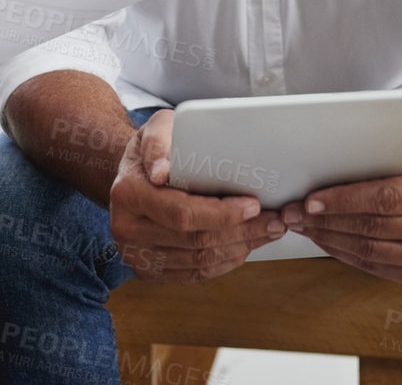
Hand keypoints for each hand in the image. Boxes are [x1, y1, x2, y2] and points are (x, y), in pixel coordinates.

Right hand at [107, 109, 285, 282]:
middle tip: (274, 222)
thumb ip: (161, 141)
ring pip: (199, 262)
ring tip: (267, 233)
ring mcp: (136, 255)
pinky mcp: (149, 271)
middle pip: (196, 241)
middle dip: (242, 233)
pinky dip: (224, 262)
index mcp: (127, 194)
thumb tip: (162, 170)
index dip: (222, 214)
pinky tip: (244, 247)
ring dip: (240, 249)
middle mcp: (127, 230)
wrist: (132, 176)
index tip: (253, 206)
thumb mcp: (157, 128)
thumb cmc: (154, 149)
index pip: (182, 213)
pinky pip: (194, 274)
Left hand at [282, 127, 401, 284]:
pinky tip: (323, 238)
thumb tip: (383, 115)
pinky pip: (374, 266)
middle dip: (327, 220)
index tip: (312, 199)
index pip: (387, 198)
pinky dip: (343, 253)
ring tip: (301, 225)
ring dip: (329, 238)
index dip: (346, 200)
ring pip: (370, 251)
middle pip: (373, 227)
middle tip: (294, 212)